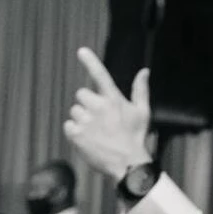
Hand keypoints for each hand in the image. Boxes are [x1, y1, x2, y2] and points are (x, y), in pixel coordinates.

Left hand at [63, 48, 153, 180]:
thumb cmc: (135, 137)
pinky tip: (87, 139)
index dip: (90, 61)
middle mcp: (99, 107)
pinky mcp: (76, 134)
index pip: (100, 75)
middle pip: (81, 95)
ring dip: (81, 119)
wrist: (127, 163)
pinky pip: (68, 125)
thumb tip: (144, 71)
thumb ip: (140, 90)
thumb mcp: (142, 112)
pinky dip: (74, 131)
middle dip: (87, 104)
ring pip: (74, 111)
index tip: (81, 51)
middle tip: (99, 119)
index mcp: (114, 99)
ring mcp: (87, 121)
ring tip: (95, 131)